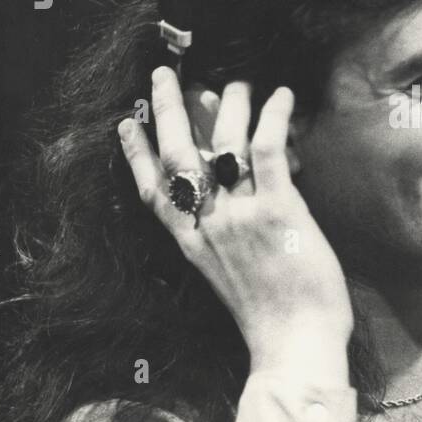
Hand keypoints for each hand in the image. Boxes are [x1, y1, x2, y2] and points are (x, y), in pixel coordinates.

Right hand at [118, 67, 352, 383]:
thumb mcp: (230, 280)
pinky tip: (278, 95)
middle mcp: (209, 226)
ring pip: (223, 144)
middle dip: (166, 110)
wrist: (294, 346)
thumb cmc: (272, 320)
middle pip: (177, 156)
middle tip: (163, 75)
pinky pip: (268, 149)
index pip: (154, 192)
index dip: (136, 155)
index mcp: (192, 245)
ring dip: (227, 106)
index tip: (126, 124)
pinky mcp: (278, 210)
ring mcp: (241, 216)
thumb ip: (223, 240)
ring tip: (234, 84)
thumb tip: (228, 197)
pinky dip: (272, 116)